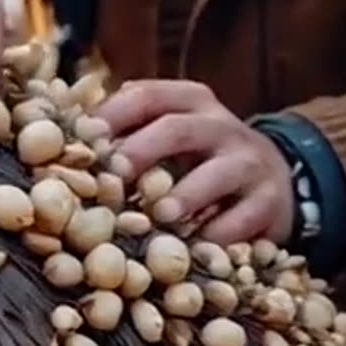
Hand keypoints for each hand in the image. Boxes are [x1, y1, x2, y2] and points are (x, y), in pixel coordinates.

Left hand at [95, 80, 295, 244]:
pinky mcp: (271, 202)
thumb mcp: (173, 135)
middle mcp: (221, 126)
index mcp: (190, 102)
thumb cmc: (202, 160)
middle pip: (178, 128)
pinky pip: (242, 219)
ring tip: (160, 214)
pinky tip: (195, 249)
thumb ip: (129, 133)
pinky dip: (216, 237)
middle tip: (115, 174)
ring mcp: (250, 163)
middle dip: (142, 150)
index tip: (85, 138)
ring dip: (185, 195)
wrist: (277, 180)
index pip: (146, 96)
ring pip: (218, 173)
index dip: (112, 115)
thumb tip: (68, 145)